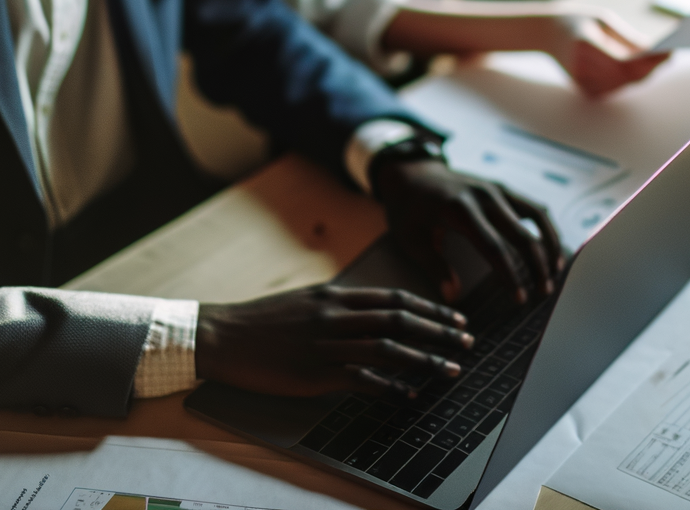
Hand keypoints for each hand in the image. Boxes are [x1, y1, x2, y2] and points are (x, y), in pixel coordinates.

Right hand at [195, 285, 472, 398]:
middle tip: (469, 340)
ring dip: (425, 359)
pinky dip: (389, 386)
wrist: (221, 335)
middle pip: (400, 320)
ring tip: (451, 368)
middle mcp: (336, 315)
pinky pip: (361, 379)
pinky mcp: (314, 373)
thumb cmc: (262, 321)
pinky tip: (409, 393)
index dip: (431, 308)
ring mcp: (326, 344)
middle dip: (440, 330)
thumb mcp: (306, 300)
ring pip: (388, 348)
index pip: (396, 299)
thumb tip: (372, 311)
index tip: (457, 316)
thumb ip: (340, 305)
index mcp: (336, 295)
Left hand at [372, 159, 566, 305]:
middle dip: (537, 265)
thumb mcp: (411, 239)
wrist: (412, 172)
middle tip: (544, 294)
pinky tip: (551, 249)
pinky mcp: (502, 188)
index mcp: (459, 210)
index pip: (494, 247)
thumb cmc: (407, 208)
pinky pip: (532, 207)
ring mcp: (496, 189)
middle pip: (521, 234)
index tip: (520, 299)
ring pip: (536, 216)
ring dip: (549, 245)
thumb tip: (453, 297)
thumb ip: (434, 267)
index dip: (511, 275)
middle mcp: (484, 196)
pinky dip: (546, 228)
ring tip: (554, 274)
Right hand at [541, 12, 669, 97]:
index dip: (649, 60)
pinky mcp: (584, 90)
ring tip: (656, 59)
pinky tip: (634, 67)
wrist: (547, 34)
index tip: (669, 51)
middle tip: (668, 55)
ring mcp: (582, 81)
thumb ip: (628, 38)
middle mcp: (581, 68)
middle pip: (627, 77)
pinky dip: (627, 79)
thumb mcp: (604, 19)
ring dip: (640, 74)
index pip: (624, 62)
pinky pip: (615, 88)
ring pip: (623, 85)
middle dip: (650, 67)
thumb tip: (655, 50)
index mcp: (585, 46)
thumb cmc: (579, 21)